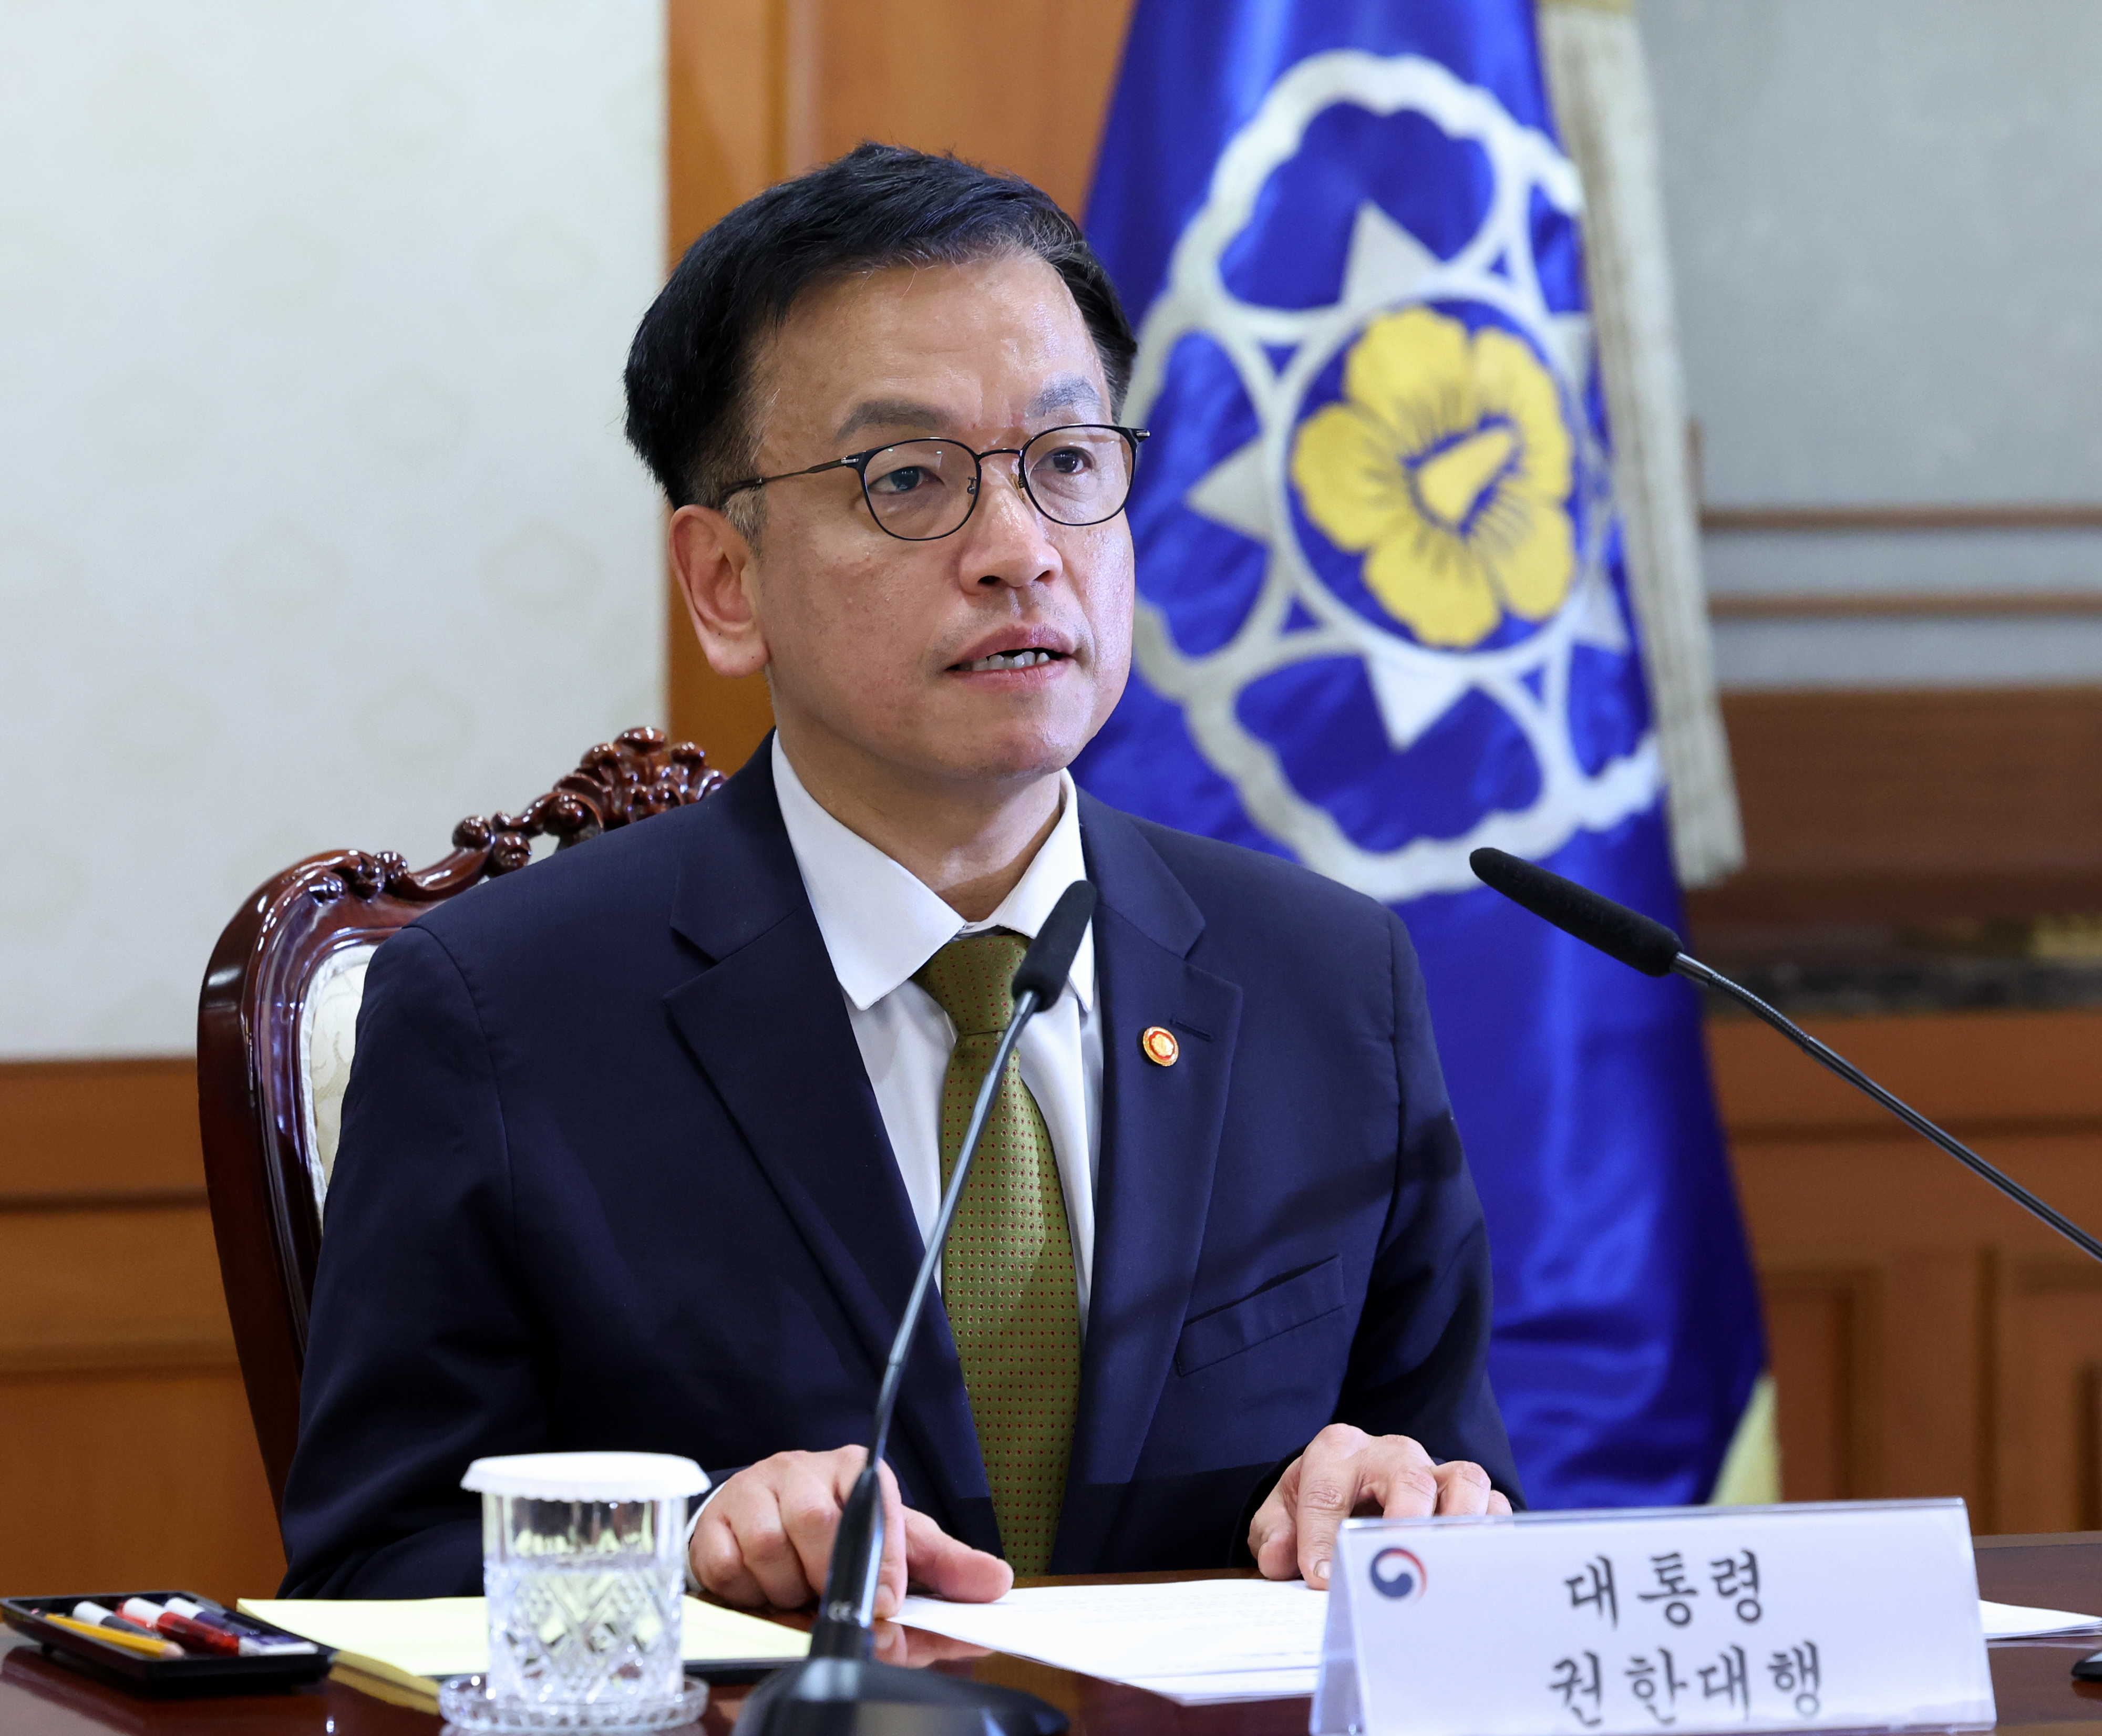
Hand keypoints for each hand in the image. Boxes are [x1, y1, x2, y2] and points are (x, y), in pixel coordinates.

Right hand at [689, 1446, 1011, 1616]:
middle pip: (817, 1524)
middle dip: (829, 1578)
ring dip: (788, 1589)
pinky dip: (748, 1592)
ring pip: (772, 1549)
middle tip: (833, 1600)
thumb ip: (945, 1565)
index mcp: (855, 1469)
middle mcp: (803, 1469)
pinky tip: (760, 1586)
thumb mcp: (896, 1543)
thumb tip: (996, 1581)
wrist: (761, 1520)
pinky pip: (729, 1567)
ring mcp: (754, 1491)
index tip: (889, 1602)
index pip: (875, 1505)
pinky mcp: (713, 1522)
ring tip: (797, 1589)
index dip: (884, 1560)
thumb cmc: (836, 1532)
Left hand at [1249, 1424, 1510, 1588]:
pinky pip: (1493, 1503)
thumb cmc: (1318, 1503)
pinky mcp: (1468, 1494)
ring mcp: (1435, 1470)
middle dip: (1403, 1519)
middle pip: (1406, 1475)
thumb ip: (1275, 1535)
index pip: (1328, 1489)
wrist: (1348, 1487)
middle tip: (1397, 1560)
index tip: (1321, 1579)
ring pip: (1463, 1479)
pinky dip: (1490, 1531)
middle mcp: (1391, 1454)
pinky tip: (1479, 1565)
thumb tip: (1281, 1556)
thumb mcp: (1283, 1514)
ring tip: (1449, 1562)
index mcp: (1337, 1451)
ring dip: (1459, 1522)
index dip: (1321, 1535)